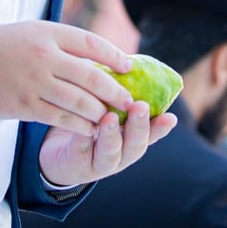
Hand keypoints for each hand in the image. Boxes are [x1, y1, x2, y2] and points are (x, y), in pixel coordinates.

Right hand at [0, 21, 136, 135]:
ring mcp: (35, 83)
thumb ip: (63, 43)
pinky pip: (60, 118)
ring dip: (99, 112)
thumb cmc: (2, 45)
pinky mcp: (25, 106)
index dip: (113, 56)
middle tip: (128, 101)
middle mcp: (45, 57)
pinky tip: (90, 129)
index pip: (91, 44)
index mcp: (49, 34)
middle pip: (91, 76)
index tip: (128, 67)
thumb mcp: (34, 32)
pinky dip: (79, 125)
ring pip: (79, 101)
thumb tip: (97, 57)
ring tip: (111, 118)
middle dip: (114, 91)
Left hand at [38, 102, 177, 187]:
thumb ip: (116, 92)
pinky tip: (82, 126)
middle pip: (136, 145)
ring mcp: (100, 163)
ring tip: (109, 117)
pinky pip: (82, 151)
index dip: (160, 127)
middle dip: (139, 127)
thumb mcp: (103, 107)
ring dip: (112, 135)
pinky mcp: (78, 166)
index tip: (170, 117)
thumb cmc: (87, 122)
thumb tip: (125, 61)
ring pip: (111, 153)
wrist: (57, 154)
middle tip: (139, 107)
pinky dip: (83, 138)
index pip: (151, 134)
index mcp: (131, 139)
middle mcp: (121, 154)